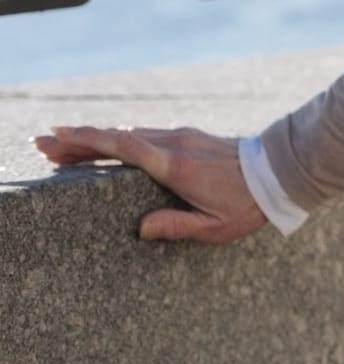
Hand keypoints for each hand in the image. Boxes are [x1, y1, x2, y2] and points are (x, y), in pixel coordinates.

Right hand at [32, 125, 267, 243]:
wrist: (281, 171)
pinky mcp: (189, 137)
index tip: (57, 138)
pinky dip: (119, 140)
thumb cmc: (248, 204)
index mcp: (174, 165)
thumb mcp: (215, 226)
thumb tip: (140, 229)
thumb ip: (177, 227)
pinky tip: (106, 146)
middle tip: (42, 144)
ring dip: (96, 139)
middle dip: (78, 140)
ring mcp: (182, 137)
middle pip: (116, 138)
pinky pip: (145, 136)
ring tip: (64, 147)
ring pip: (129, 134)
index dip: (87, 142)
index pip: (122, 148)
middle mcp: (174, 144)